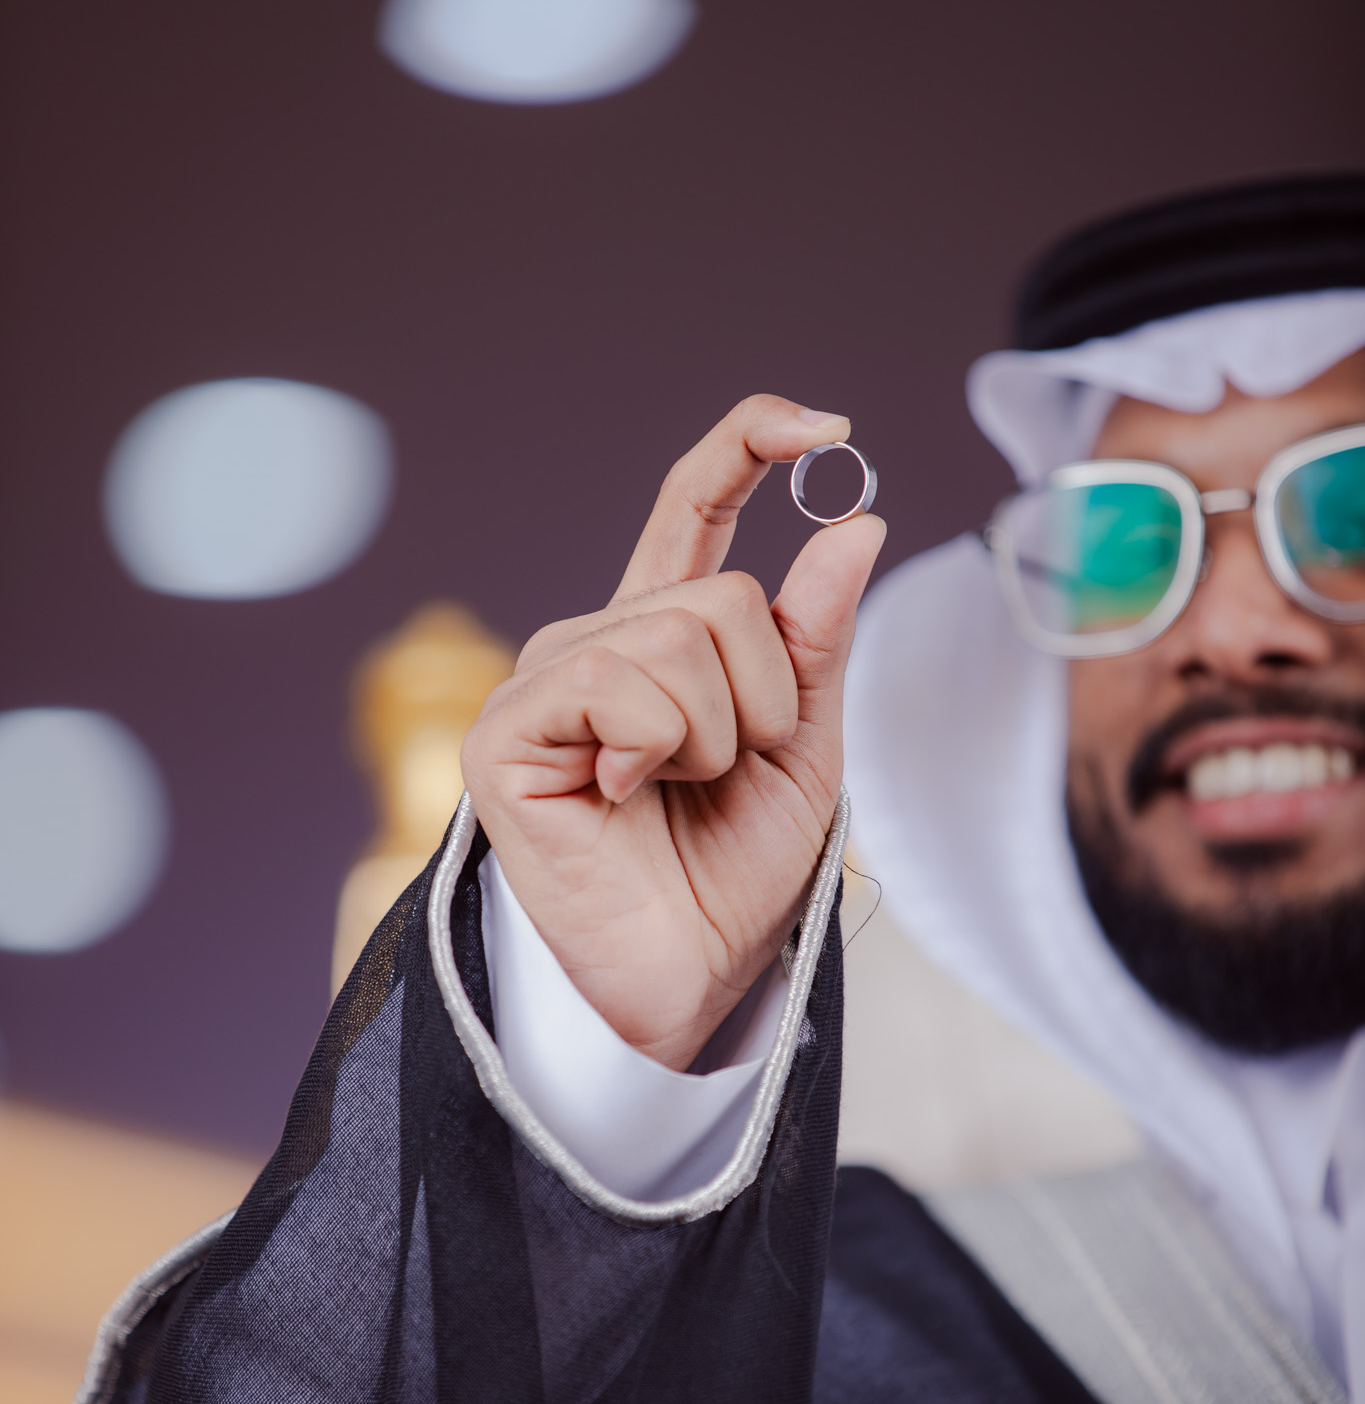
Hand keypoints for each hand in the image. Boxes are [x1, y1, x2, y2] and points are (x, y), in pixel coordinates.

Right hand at [460, 395, 885, 1069]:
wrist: (688, 978)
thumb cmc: (734, 871)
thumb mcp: (804, 744)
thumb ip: (814, 640)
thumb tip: (855, 522)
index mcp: (663, 636)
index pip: (694, 506)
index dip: (749, 446)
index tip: (828, 425)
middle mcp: (598, 641)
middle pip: (720, 594)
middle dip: (764, 698)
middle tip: (727, 773)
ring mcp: (545, 681)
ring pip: (677, 635)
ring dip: (715, 734)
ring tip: (674, 792)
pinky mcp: (507, 731)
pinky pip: (615, 683)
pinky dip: (654, 747)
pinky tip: (621, 797)